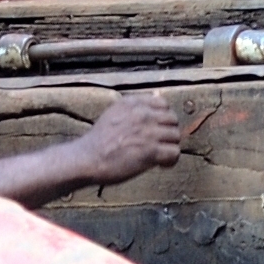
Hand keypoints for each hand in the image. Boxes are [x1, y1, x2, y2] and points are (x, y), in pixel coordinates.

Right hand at [70, 92, 189, 186]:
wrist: (87, 159)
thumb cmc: (99, 140)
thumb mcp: (114, 113)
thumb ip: (133, 108)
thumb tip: (156, 99)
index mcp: (132, 103)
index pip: (163, 104)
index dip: (163, 118)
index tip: (157, 128)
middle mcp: (142, 115)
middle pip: (172, 120)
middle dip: (168, 132)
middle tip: (160, 144)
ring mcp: (148, 132)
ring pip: (175, 136)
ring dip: (170, 147)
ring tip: (159, 156)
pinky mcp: (151, 151)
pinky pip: (174, 153)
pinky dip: (170, 160)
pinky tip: (160, 164)